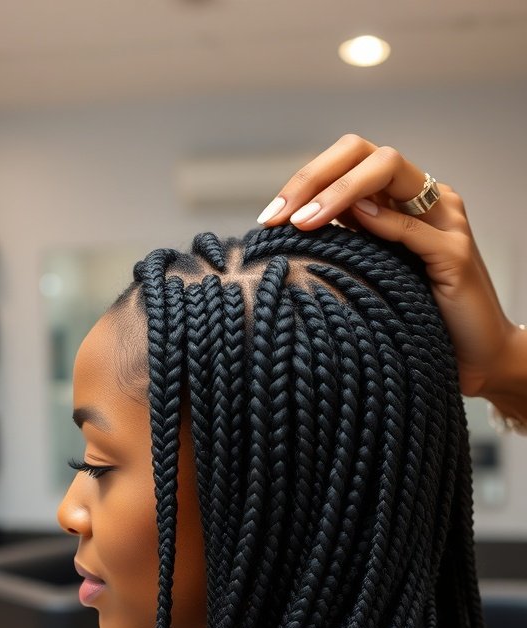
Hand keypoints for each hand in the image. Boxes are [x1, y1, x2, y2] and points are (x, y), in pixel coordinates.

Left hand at [257, 134, 525, 411]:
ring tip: (302, 220)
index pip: (348, 161)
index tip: (268, 218)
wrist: (475, 359)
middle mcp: (424, 200)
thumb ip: (344, 245)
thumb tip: (289, 229)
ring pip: (388, 170)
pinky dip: (382, 221)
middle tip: (279, 215)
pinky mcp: (457, 254)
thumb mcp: (369, 277)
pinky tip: (352, 224)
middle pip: (364, 153)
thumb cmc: (415, 322)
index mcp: (399, 202)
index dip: (304, 180)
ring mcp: (444, 221)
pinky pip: (414, 227)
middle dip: (314, 177)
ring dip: (338, 190)